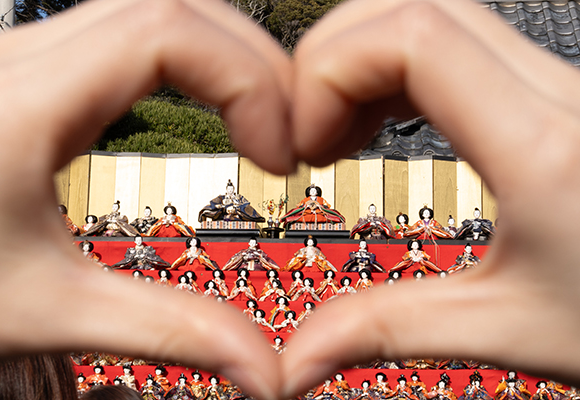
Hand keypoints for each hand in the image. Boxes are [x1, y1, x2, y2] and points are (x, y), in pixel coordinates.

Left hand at [0, 0, 288, 397]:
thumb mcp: (49, 310)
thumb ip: (169, 331)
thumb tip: (267, 372)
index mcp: (19, 106)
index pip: (166, 32)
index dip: (248, 81)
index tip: (277, 155)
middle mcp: (16, 60)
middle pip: (171, 5)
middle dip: (251, 63)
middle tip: (286, 134)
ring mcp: (18, 57)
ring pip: (148, 8)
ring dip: (220, 55)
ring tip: (257, 120)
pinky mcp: (25, 72)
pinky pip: (123, 32)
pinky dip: (185, 60)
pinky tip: (203, 104)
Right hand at [281, 0, 579, 396]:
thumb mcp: (505, 328)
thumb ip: (384, 331)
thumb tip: (296, 360)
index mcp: (545, 151)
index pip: (413, 38)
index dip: (330, 73)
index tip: (305, 142)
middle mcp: (563, 98)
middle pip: (416, 7)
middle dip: (335, 60)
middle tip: (310, 131)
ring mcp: (565, 89)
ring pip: (440, 16)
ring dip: (367, 62)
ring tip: (341, 129)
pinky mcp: (560, 98)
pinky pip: (466, 47)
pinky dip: (403, 71)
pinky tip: (390, 119)